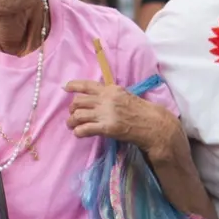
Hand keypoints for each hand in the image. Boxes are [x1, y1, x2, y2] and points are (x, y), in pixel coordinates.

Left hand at [64, 81, 178, 158]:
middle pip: (78, 101)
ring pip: (78, 115)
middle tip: (73, 115)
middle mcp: (106, 99)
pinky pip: (84, 129)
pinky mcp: (106, 128)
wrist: (152, 124)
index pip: (87, 85)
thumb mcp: (124, 95)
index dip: (74, 86)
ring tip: (73, 126)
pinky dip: (78, 132)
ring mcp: (106, 114)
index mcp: (110, 89)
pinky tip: (79, 134)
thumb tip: (94, 97)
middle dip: (72, 109)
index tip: (66, 88)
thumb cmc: (140, 110)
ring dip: (72, 122)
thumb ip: (109, 95)